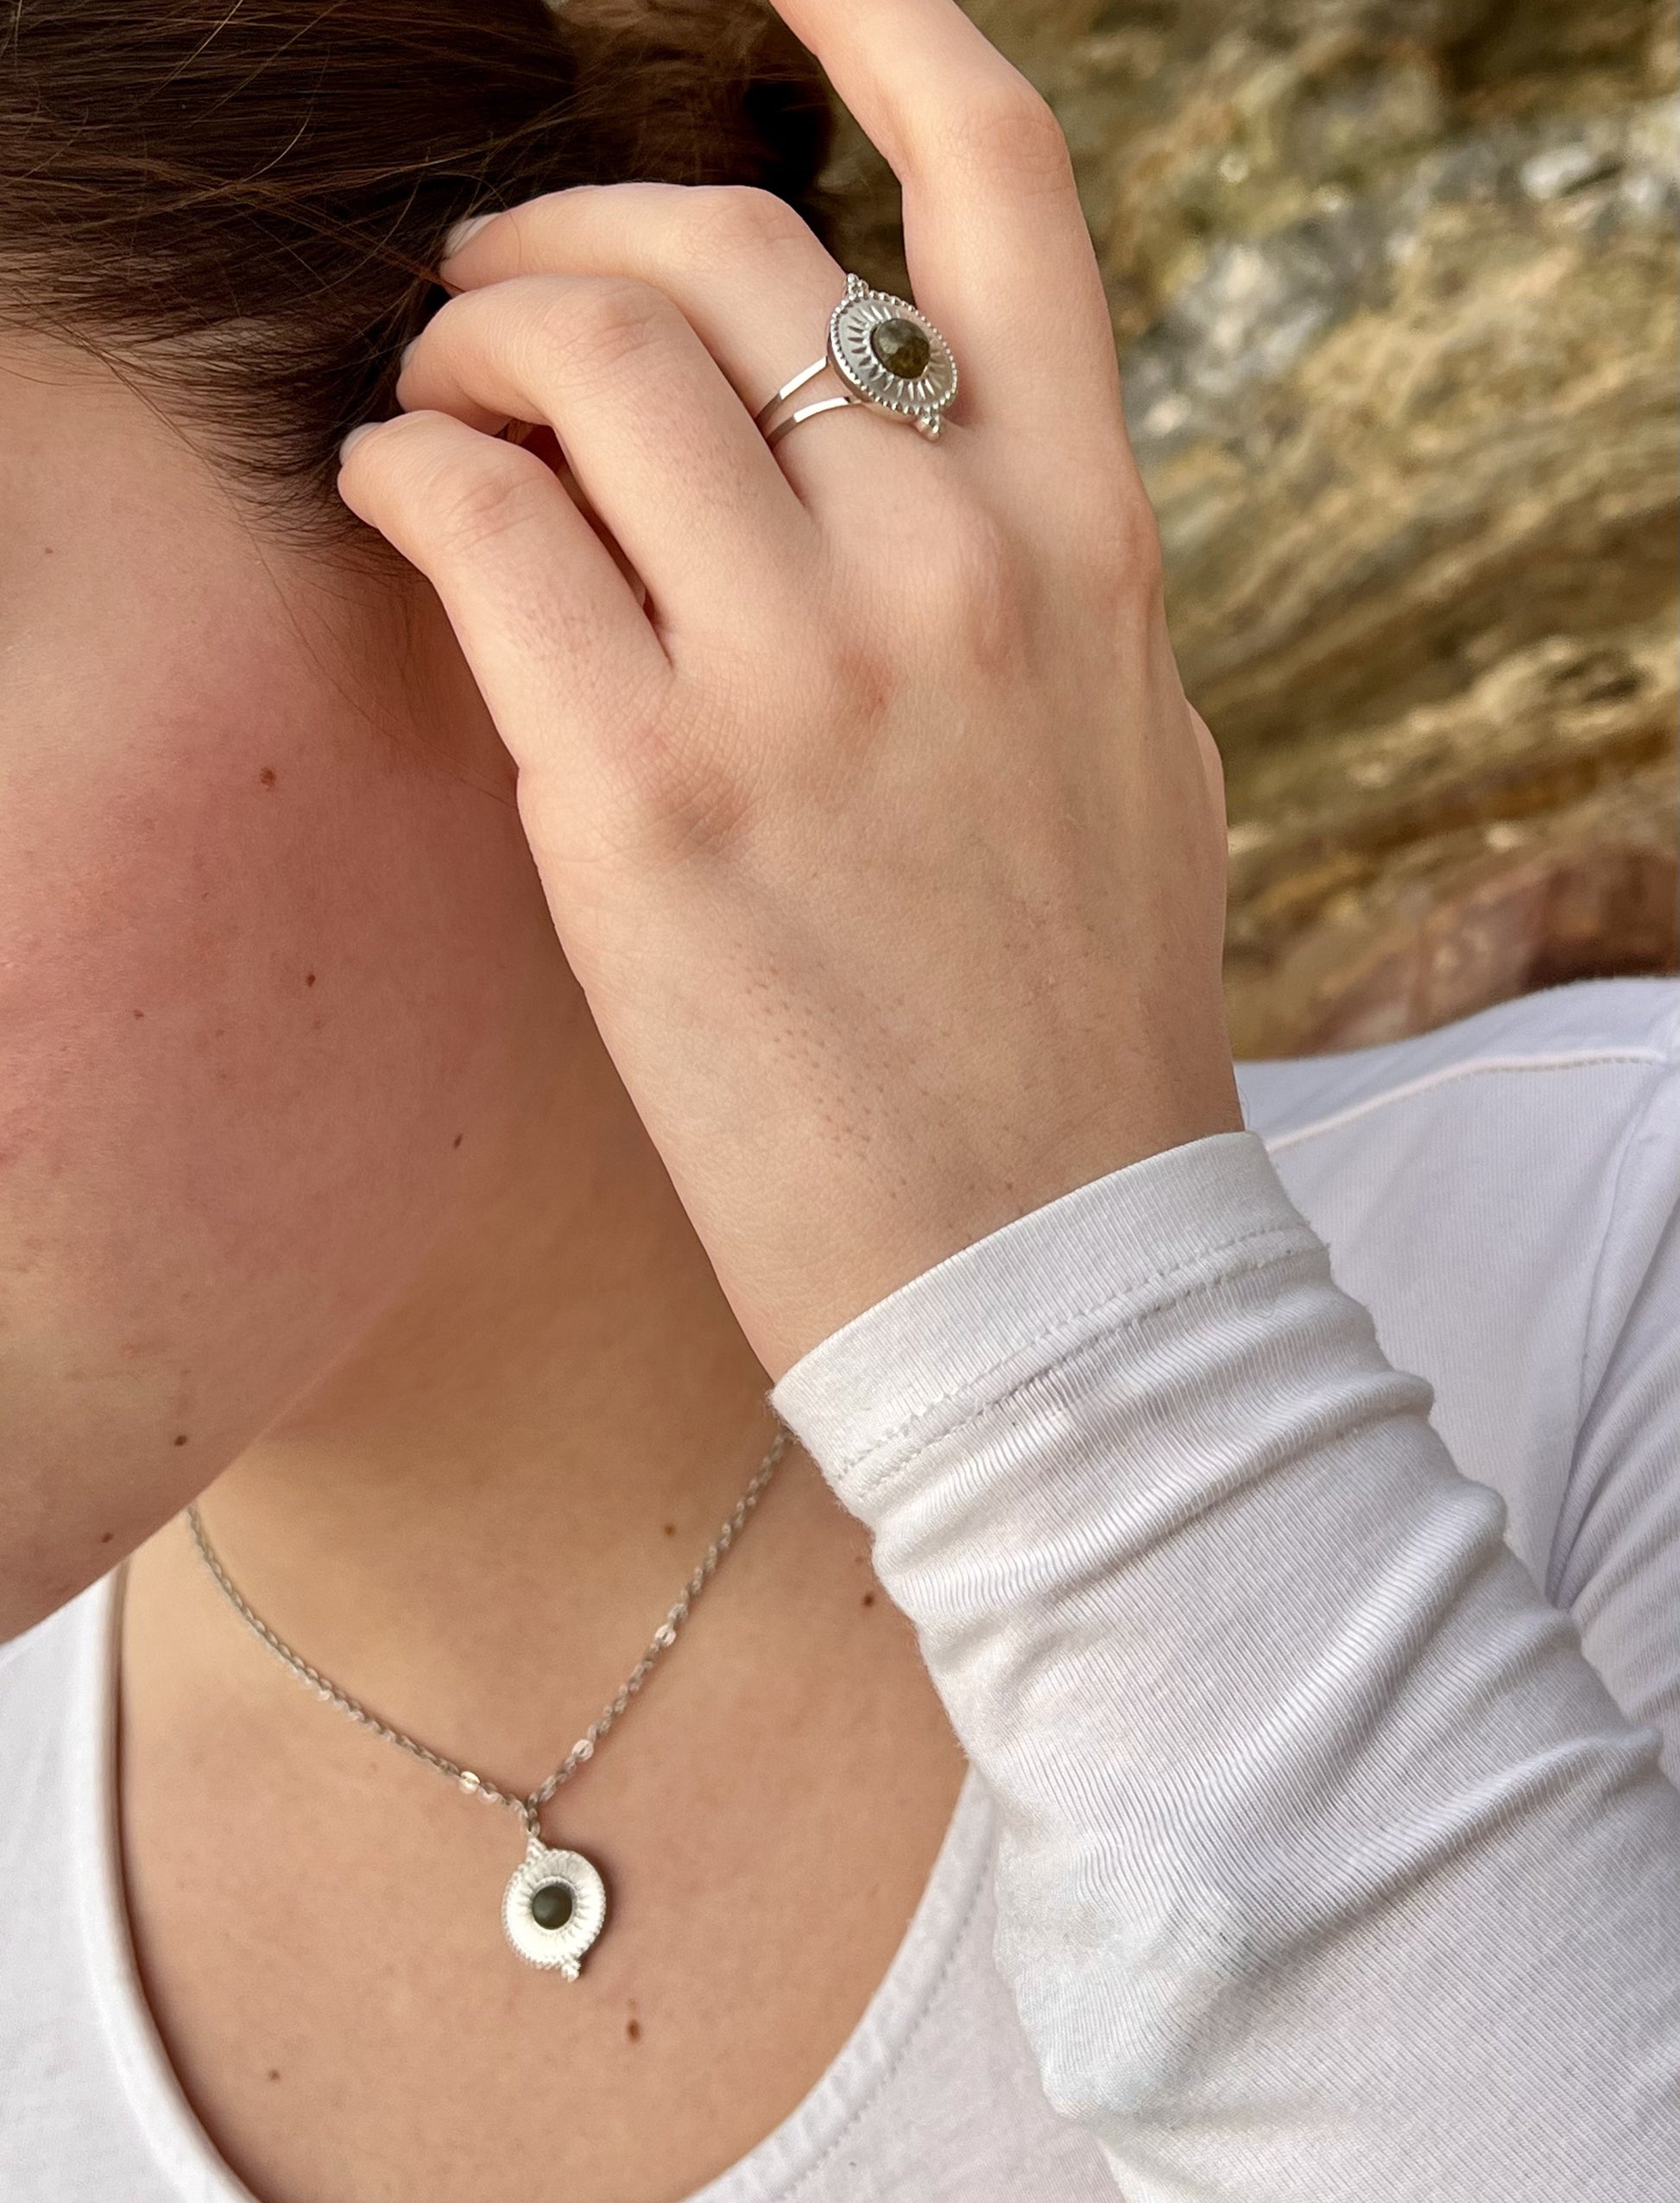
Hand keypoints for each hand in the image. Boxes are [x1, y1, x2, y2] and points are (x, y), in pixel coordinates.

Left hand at [336, 0, 1239, 1379]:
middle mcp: (954, 568)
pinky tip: (396, 502)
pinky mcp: (645, 796)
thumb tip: (937, 473)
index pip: (1003, 189)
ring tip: (432, 402)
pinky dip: (403, 467)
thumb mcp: (1128, 758)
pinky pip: (474, 521)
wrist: (1047, 1267)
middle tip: (495, 285)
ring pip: (576, 353)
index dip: (886, 22)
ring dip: (462, 334)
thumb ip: (1047, 589)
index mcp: (1091, 546)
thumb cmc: (1082, 1026)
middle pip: (724, 245)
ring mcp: (801, 677)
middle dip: (570, 224)